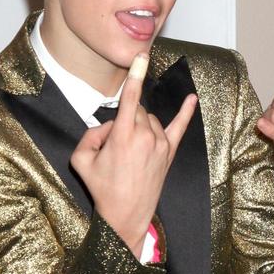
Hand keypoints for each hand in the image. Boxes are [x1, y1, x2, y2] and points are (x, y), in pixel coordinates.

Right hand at [70, 53, 197, 256]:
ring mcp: (160, 145)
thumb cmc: (102, 189)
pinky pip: (179, 128)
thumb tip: (108, 126)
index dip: (135, 76)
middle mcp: (145, 137)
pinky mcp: (168, 153)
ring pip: (149, 119)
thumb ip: (90, 134)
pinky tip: (192, 99)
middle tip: (113, 147)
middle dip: (124, 120)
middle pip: (136, 110)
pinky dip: (186, 112)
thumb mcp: (81, 160)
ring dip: (138, 126)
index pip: (130, 99)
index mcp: (123, 136)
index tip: (141, 57)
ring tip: (128, 153)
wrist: (125, 215)